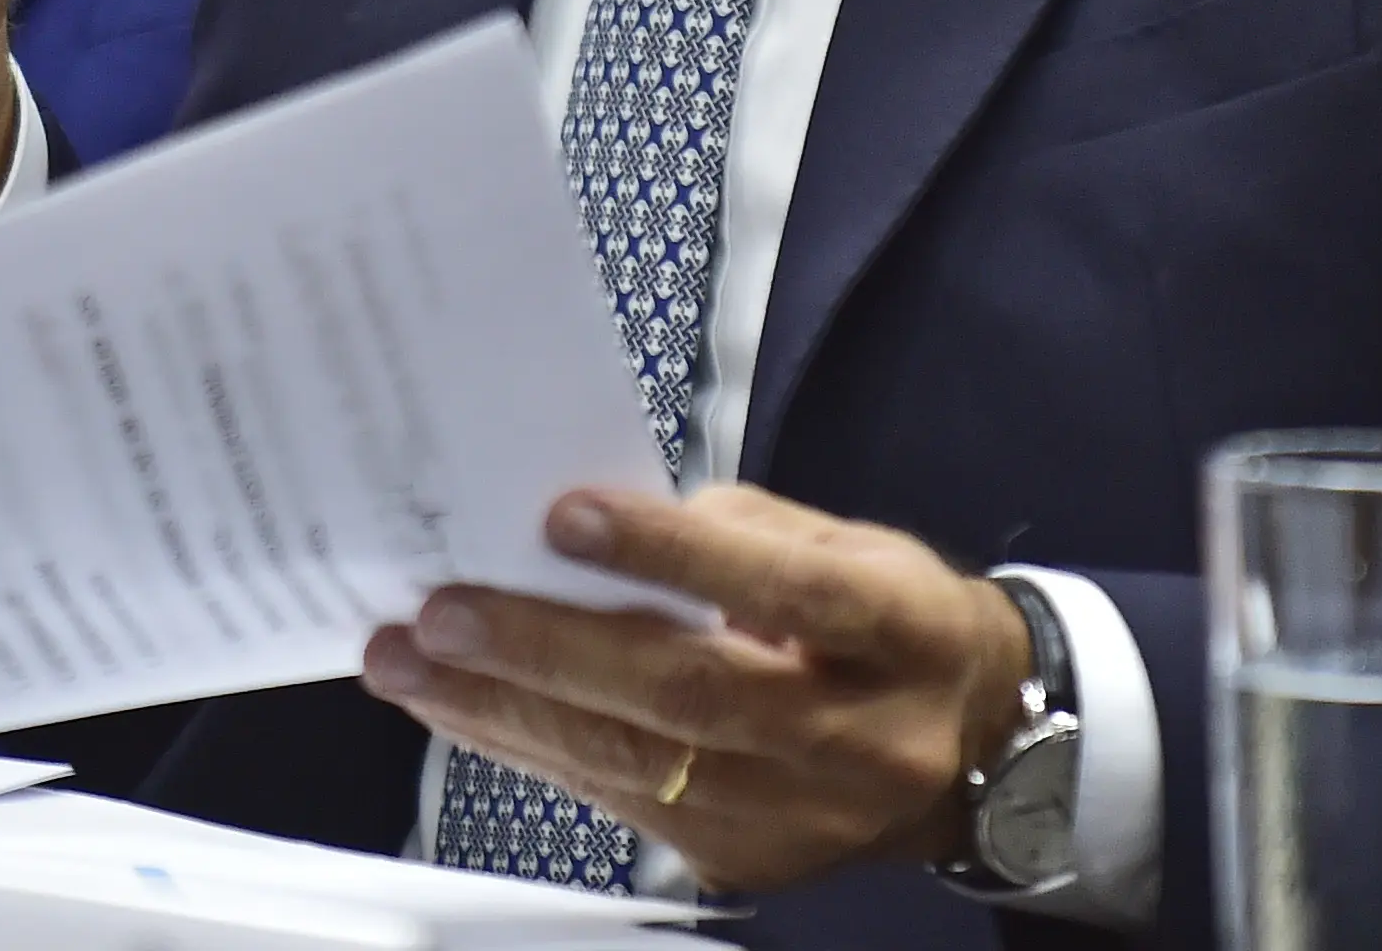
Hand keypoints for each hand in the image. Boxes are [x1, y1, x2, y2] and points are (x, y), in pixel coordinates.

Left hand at [361, 483, 1037, 896]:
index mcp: (902, 634)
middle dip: (546, 653)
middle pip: (690, 699)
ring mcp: (798, 819)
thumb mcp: (853, 548)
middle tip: (440, 613)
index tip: (565, 518)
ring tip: (410, 665)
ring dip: (504, 714)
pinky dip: (532, 752)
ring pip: (636, 769)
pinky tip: (465, 710)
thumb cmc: (892, 626)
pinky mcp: (745, 863)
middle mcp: (856, 740)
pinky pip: (621, 807)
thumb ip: (740, 535)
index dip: (674, 558)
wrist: (971, 752)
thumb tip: (603, 533)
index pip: (785, 595)